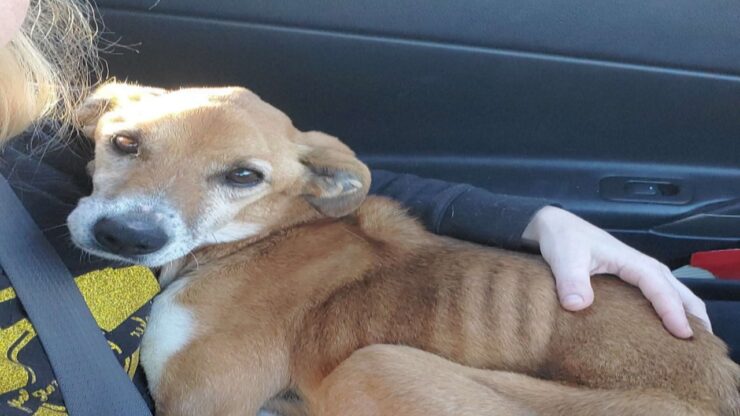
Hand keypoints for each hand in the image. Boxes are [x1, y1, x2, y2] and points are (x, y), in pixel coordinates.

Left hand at [522, 206, 710, 337]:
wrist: (551, 225)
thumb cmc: (561, 238)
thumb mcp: (564, 257)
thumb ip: (571, 279)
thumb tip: (579, 305)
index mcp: (629, 259)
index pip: (657, 285)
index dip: (671, 309)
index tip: (682, 332)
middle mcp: (637, 264)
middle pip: (675, 287)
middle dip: (692, 310)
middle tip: (703, 339)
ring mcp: (632, 269)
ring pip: (668, 288)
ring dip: (684, 308)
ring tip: (695, 335)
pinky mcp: (624, 276)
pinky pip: (655, 291)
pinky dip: (668, 305)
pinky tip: (665, 323)